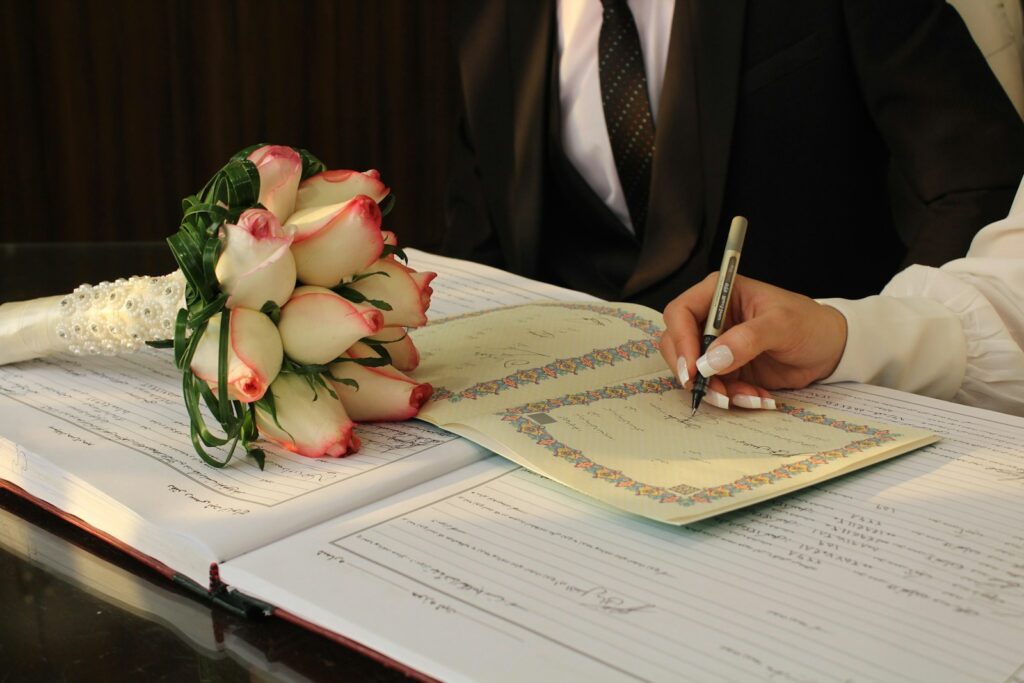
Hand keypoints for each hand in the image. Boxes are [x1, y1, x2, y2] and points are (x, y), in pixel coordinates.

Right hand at [660, 274, 848, 408]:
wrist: (832, 350)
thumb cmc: (810, 324)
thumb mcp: (782, 325)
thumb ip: (746, 339)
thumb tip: (711, 360)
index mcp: (719, 294)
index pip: (680, 313)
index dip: (680, 340)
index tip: (693, 369)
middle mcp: (711, 319)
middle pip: (677, 345)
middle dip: (694, 373)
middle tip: (715, 392)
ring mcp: (717, 346)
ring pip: (693, 371)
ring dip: (716, 390)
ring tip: (748, 397)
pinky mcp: (727, 369)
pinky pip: (714, 387)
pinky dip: (732, 397)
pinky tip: (757, 397)